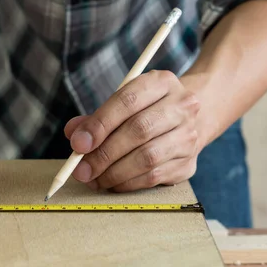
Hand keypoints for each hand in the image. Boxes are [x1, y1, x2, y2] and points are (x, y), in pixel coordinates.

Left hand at [64, 70, 200, 191]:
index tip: (78, 144)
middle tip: (81, 170)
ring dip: (114, 173)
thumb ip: (96, 118)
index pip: (128, 101)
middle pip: (139, 130)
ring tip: (94, 179)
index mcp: (161, 82)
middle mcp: (182, 106)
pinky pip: (154, 177)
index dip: (100, 124)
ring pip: (147, 158)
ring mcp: (189, 135)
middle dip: (104, 154)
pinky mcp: (189, 163)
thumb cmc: (146, 111)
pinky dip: (128, 183)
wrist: (191, 121)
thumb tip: (74, 136)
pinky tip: (112, 184)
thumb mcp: (123, 103)